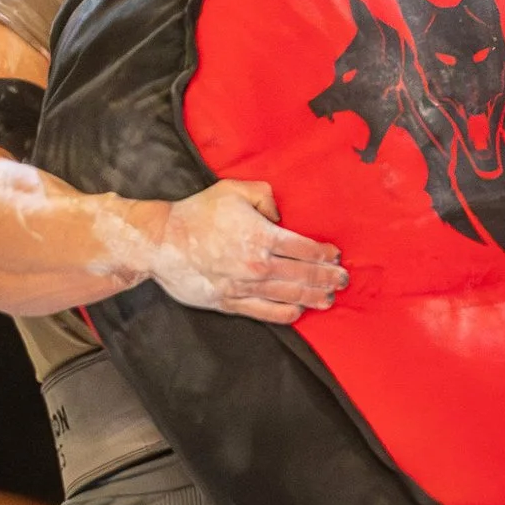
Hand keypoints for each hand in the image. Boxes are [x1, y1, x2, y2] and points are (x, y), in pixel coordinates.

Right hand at [140, 179, 346, 324]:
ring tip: (328, 299)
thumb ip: (264, 195)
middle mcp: (258, 265)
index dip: (324, 253)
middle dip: (326, 278)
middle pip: (303, 275)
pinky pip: (265, 312)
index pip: (304, 248)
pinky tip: (298, 312)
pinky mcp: (230, 302)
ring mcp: (245, 287)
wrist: (162, 243)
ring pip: (289, 295)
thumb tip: (280, 214)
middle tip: (342, 280)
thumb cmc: (196, 214)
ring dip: (312, 297)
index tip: (335, 255)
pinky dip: (285, 313)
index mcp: (261, 236)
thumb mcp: (232, 190)